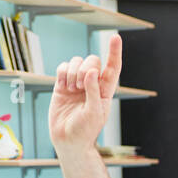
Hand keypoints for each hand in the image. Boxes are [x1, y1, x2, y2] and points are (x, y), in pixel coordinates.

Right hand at [50, 34, 122, 152]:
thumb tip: (93, 71)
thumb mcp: (94, 112)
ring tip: (72, 89)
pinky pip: (62, 67)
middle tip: (81, 86)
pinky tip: (63, 86)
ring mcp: (77, 83)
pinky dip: (62, 73)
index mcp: (105, 91)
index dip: (114, 52)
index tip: (115, 37)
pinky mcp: (62, 84)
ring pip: (76, 61)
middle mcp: (93, 84)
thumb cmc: (86, 130)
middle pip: (92, 61)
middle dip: (85, 69)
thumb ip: (94, 91)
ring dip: (73, 72)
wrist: (68, 139)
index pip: (113, 68)